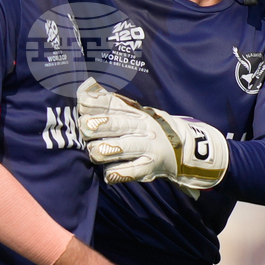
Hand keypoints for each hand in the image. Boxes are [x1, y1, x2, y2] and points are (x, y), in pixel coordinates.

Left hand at [76, 78, 228, 196]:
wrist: (182, 149)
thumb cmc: (146, 130)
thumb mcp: (133, 113)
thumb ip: (108, 103)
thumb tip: (84, 90)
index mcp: (134, 112)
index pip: (113, 105)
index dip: (97, 103)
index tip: (81, 103)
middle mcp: (141, 127)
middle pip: (118, 125)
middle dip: (100, 125)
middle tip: (84, 126)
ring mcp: (146, 147)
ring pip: (123, 148)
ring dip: (106, 150)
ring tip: (94, 152)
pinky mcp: (148, 167)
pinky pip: (131, 171)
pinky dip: (118, 173)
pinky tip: (109, 173)